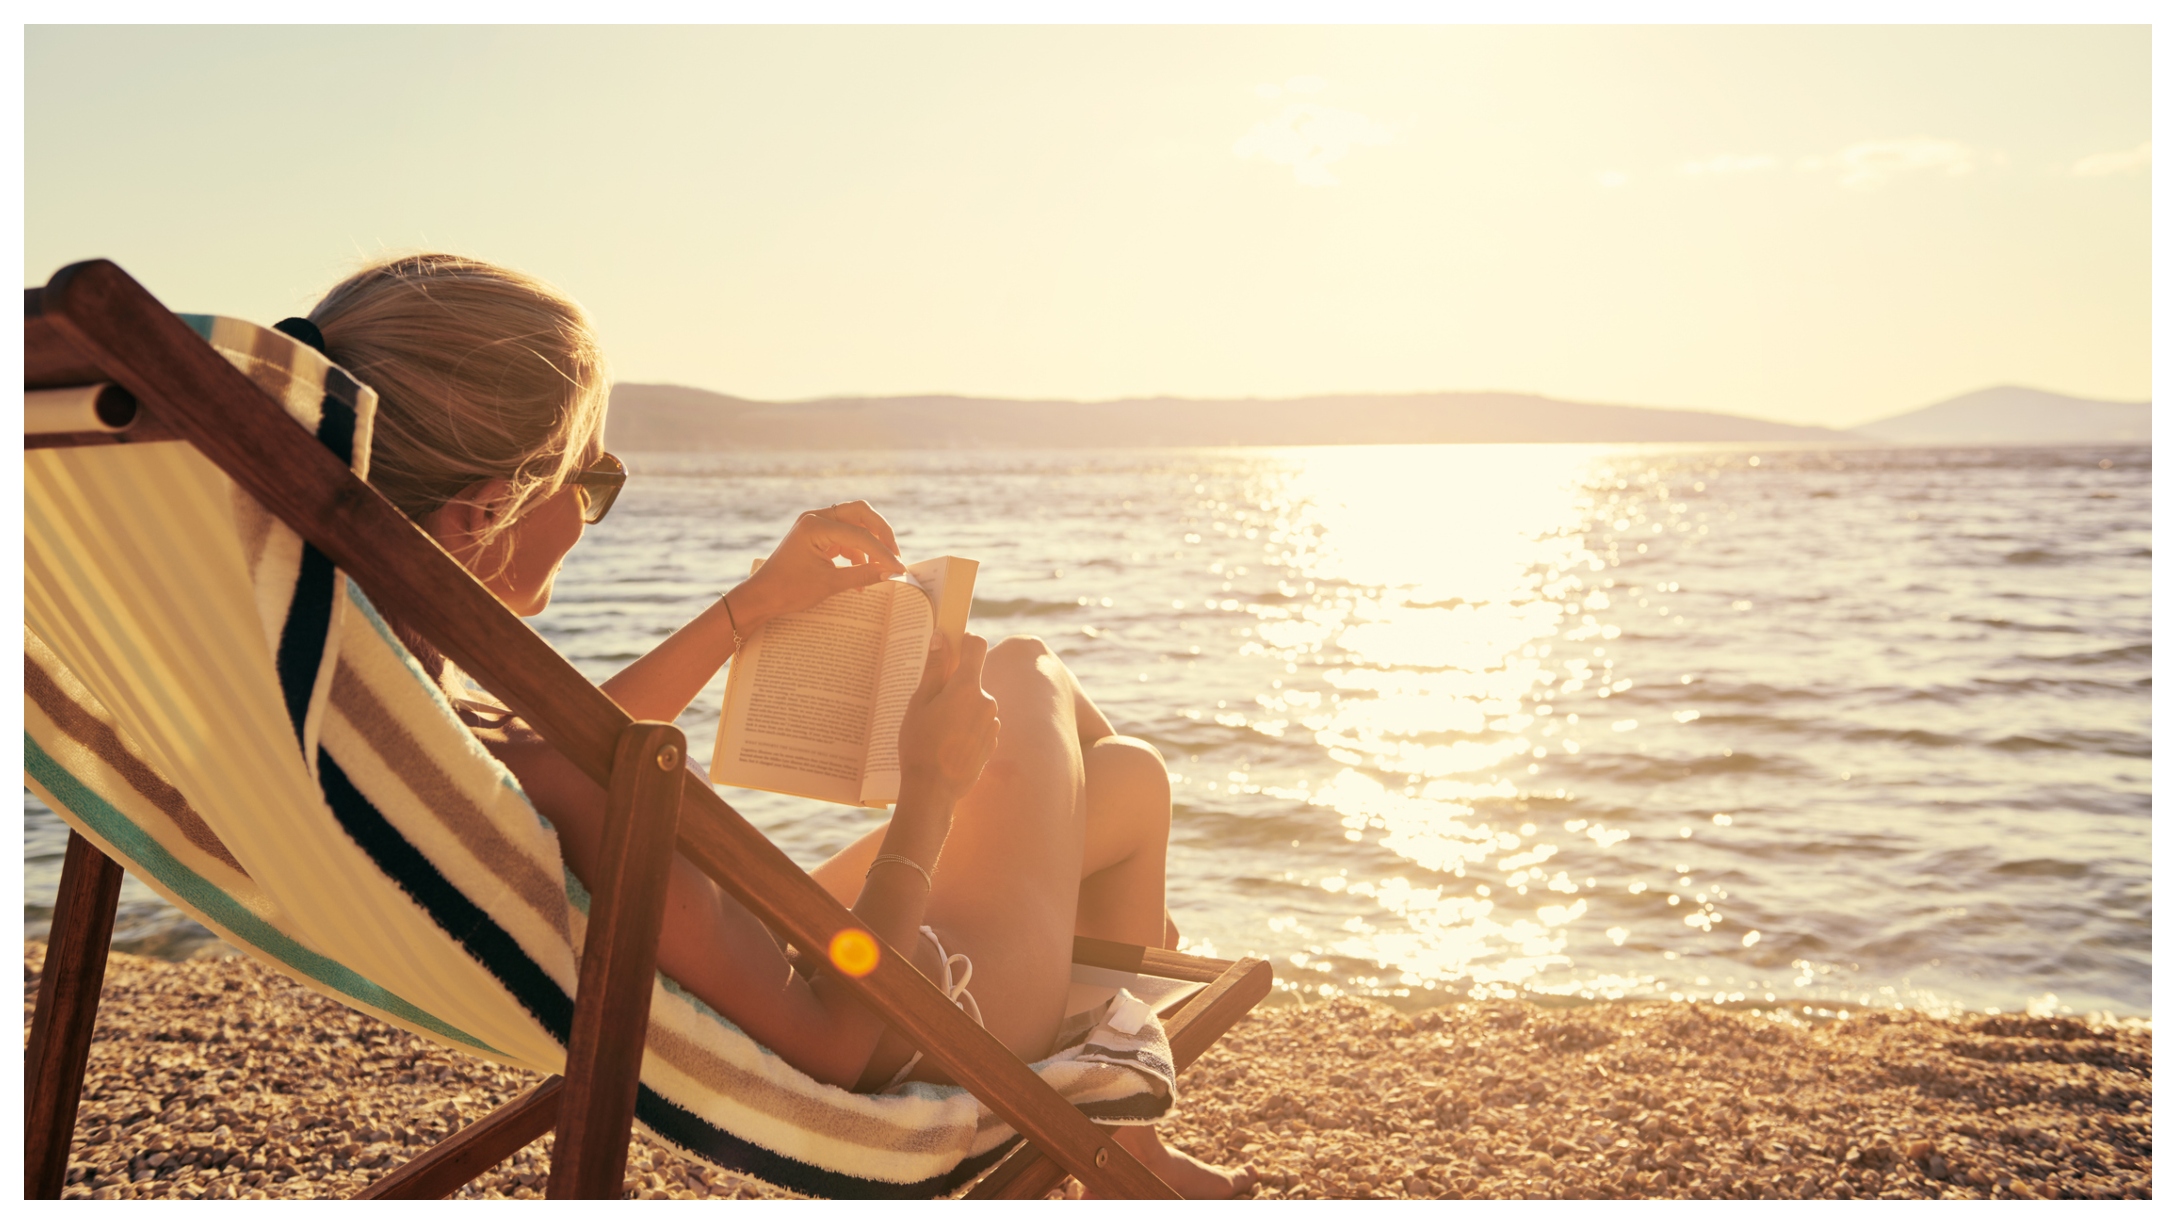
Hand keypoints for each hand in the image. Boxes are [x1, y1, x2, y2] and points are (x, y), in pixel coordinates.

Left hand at [730, 501, 905, 628]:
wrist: (762, 596)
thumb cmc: (789, 590)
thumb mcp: (829, 584)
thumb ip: (863, 574)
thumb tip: (891, 572)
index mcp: (815, 525)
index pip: (860, 534)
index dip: (883, 552)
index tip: (899, 569)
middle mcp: (816, 517)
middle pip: (861, 514)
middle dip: (881, 534)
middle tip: (895, 556)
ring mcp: (816, 524)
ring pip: (856, 523)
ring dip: (870, 544)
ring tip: (880, 568)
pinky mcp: (818, 535)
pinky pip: (846, 536)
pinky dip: (857, 552)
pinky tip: (862, 573)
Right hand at [897, 633, 999, 811]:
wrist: (933, 790)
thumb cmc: (920, 745)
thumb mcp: (919, 703)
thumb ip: (934, 669)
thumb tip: (941, 638)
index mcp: (967, 687)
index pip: (976, 646)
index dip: (963, 642)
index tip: (948, 648)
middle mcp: (986, 702)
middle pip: (972, 678)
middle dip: (953, 684)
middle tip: (929, 703)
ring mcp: (992, 723)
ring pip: (974, 703)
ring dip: (959, 708)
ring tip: (936, 730)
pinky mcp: (992, 742)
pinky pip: (978, 724)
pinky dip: (965, 727)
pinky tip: (947, 744)